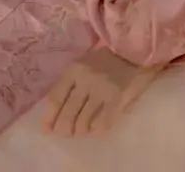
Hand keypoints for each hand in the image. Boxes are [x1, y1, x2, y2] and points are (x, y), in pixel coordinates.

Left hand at [42, 47, 161, 136]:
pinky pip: (103, 121)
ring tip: (82, 131)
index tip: (46, 130)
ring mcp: (102, 88)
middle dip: (64, 129)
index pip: (55, 98)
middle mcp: (85, 79)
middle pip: (68, 113)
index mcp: (74, 70)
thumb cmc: (108, 60)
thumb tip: (56, 112)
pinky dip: (98, 130)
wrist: (137, 50)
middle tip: (67, 134)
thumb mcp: (84, 65)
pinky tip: (97, 130)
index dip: (49, 118)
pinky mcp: (118, 96)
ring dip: (80, 130)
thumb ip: (71, 83)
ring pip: (83, 120)